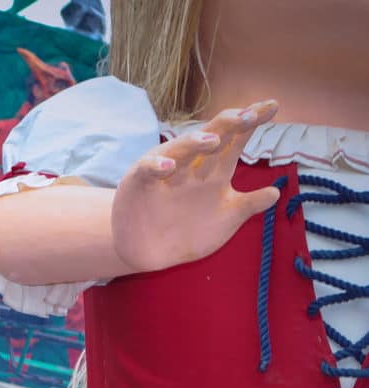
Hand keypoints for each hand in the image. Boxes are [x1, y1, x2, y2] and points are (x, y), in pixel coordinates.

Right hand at [112, 100, 280, 272]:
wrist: (149, 253)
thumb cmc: (188, 232)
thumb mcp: (225, 220)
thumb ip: (248, 205)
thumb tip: (276, 193)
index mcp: (215, 171)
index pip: (236, 140)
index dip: (252, 122)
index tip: (273, 105)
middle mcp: (192, 166)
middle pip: (212, 137)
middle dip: (230, 124)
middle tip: (250, 115)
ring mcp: (165, 173)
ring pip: (180, 149)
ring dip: (195, 142)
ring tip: (212, 141)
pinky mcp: (139, 184)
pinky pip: (147, 170)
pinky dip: (156, 166)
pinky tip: (168, 167)